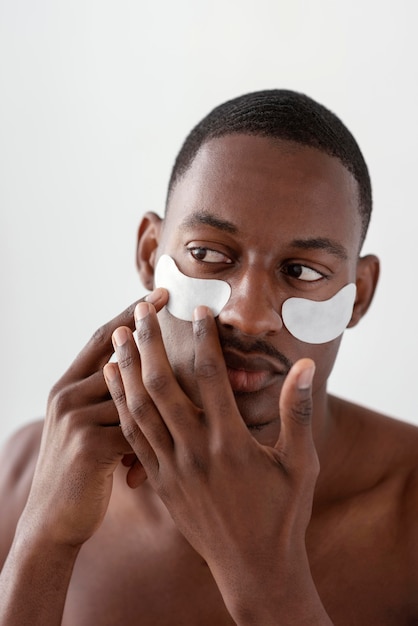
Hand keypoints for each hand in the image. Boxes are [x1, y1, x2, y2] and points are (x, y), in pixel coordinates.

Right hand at [19, 289, 167, 547]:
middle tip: (180, 305)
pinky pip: (137, 426)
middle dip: (149, 326)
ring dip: (168, 374)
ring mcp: (76, 418)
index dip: (129, 313)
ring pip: (132, 387)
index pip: (102, 338)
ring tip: (202, 355)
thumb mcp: (86, 428)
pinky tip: (192, 421)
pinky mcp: (89, 445)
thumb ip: (108, 401)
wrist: (53, 521)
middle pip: (116, 351)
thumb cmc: (80, 471)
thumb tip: (144, 374)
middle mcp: (67, 395)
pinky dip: (165, 425)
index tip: (158, 293)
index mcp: (68, 386)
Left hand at [104, 302, 319, 622]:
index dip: (203, 339)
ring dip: (126, 369)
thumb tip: (305, 367)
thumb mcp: (301, 464)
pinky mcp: (160, 482)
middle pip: (163, 386)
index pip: (211, 377)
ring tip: (118, 335)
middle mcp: (194, 451)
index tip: (199, 309)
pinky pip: (133, 437)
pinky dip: (121, 404)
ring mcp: (172, 468)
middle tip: (141, 308)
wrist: (252, 568)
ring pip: (140, 409)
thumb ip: (297, 412)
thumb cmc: (283, 514)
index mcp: (230, 443)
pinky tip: (114, 382)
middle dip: (150, 343)